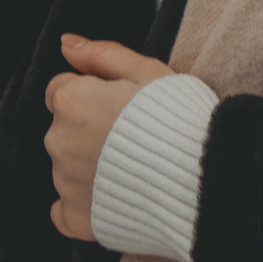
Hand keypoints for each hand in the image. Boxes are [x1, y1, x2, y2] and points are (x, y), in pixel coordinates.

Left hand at [46, 36, 171, 243]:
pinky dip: (85, 205)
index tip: (119, 107)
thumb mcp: (148, 71)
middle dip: (88, 131)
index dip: (92, 95)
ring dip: (90, 166)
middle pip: (63, 130)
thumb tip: (67, 43)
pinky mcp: (77, 218)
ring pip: (66, 168)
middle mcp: (59, 141)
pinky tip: (117, 197)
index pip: (61, 91)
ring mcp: (66, 183)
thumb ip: (102, 55)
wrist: (203, 177)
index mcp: (73, 101)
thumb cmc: (181, 120)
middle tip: (131, 138)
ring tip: (134, 168)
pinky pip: (66, 210)